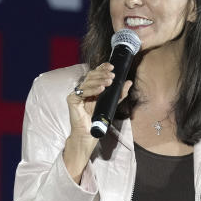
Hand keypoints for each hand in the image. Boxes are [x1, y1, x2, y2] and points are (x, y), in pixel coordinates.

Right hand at [63, 63, 132, 181]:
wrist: (89, 134)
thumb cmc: (99, 119)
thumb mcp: (112, 104)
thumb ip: (120, 93)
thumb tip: (129, 82)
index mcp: (91, 88)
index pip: (96, 74)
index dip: (102, 68)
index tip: (112, 66)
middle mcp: (83, 89)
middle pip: (91, 76)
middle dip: (102, 74)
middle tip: (112, 75)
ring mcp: (76, 94)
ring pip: (87, 82)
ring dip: (99, 81)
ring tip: (109, 82)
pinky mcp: (72, 100)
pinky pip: (82, 92)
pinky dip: (92, 90)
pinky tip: (101, 89)